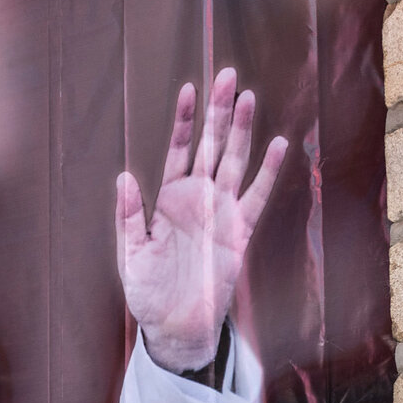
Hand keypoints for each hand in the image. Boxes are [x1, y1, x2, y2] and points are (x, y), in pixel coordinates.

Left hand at [117, 68, 286, 373]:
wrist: (175, 327)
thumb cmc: (149, 293)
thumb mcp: (131, 255)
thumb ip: (128, 217)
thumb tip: (123, 177)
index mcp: (169, 201)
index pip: (179, 151)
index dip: (185, 122)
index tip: (189, 89)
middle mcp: (198, 200)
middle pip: (211, 147)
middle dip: (219, 112)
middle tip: (227, 74)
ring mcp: (220, 213)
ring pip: (235, 163)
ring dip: (242, 131)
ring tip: (249, 97)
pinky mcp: (239, 232)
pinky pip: (257, 197)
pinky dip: (268, 172)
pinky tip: (278, 145)